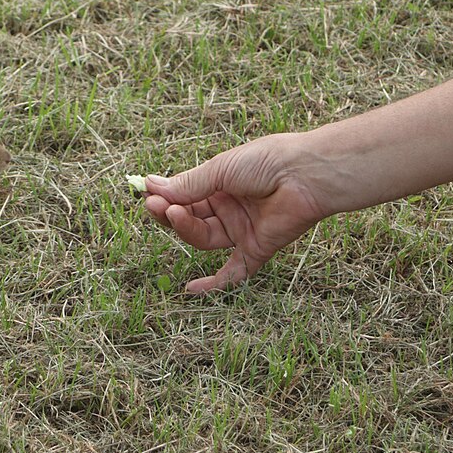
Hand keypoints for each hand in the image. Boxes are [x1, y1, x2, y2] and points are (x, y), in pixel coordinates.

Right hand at [142, 134, 329, 292]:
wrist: (305, 175)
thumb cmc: (265, 162)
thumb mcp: (219, 170)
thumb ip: (188, 186)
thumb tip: (151, 186)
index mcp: (220, 184)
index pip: (185, 196)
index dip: (166, 197)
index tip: (147, 194)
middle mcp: (229, 208)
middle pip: (191, 219)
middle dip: (171, 213)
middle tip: (156, 206)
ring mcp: (241, 229)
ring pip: (204, 238)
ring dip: (186, 229)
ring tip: (174, 214)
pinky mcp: (256, 248)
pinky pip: (234, 272)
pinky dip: (214, 284)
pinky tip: (191, 290)